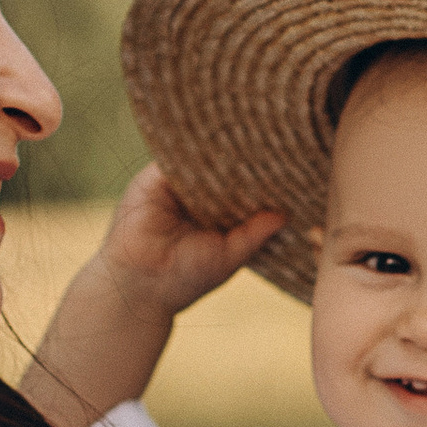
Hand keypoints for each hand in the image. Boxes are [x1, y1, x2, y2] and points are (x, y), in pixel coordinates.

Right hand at [99, 164, 284, 315]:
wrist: (139, 285)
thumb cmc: (184, 278)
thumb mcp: (229, 256)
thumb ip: (254, 234)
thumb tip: (285, 215)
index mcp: (213, 217)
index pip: (240, 191)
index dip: (260, 183)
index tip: (287, 172)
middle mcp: (194, 199)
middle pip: (223, 171)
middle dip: (246, 163)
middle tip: (278, 148)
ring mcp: (174, 186)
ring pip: (202, 160)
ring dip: (224, 153)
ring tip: (256, 141)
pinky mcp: (155, 178)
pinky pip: (179, 156)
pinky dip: (197, 152)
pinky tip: (221, 148)